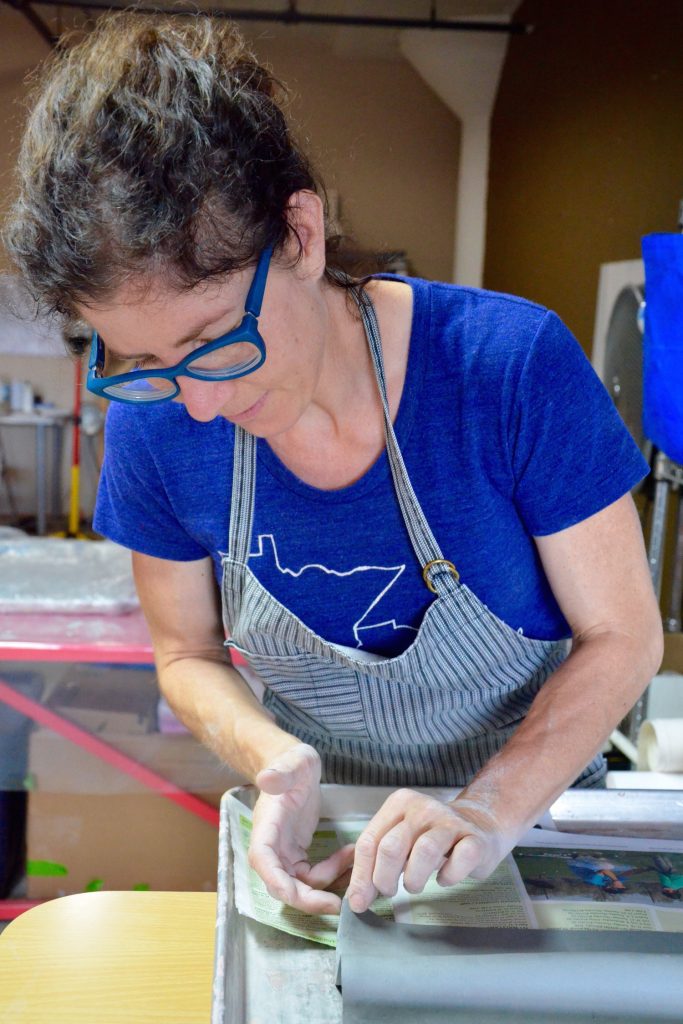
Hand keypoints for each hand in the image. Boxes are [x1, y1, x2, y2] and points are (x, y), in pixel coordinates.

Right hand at [250, 742, 353, 913]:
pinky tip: (351, 855)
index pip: (263, 862)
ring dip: (328, 884)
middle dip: (308, 899)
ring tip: (357, 866)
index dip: (279, 883)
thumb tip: (266, 778)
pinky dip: (333, 872)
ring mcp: (285, 853)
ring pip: (301, 886)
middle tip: (339, 905)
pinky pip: (315, 875)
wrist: (296, 766)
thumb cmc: (292, 763)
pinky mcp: (298, 854)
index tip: (301, 897)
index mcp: (265, 828)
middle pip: (282, 884)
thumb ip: (281, 772)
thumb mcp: (292, 762)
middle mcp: (271, 847)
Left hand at [346, 788, 511, 912]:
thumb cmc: (430, 837)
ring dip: (414, 879)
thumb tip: (356, 900)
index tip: (360, 901)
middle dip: (384, 879)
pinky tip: (443, 878)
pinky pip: (459, 861)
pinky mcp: (475, 839)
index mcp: (399, 804)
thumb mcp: (399, 841)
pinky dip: (448, 877)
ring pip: (424, 852)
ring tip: (414, 885)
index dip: (361, 876)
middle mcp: (423, 808)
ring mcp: (451, 822)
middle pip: (391, 847)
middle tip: (390, 891)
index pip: (369, 841)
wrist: (478, 825)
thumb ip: (375, 863)